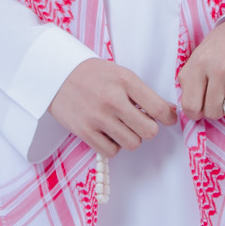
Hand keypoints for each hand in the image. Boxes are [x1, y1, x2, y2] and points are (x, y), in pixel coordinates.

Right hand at [48, 59, 175, 157]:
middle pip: (149, 131)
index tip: (167, 118)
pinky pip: (112, 151)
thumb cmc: (92, 74)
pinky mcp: (84, 131)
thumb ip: (143, 93)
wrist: (56, 74)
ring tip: (122, 126)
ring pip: (133, 143)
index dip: (169, 117)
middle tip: (140, 121)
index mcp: (125, 81)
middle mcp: (112, 100)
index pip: (159, 109)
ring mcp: (97, 117)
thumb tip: (169, 112)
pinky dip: (113, 146)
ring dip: (131, 137)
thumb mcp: (121, 74)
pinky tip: (108, 133)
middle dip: (148, 128)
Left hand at [177, 17, 224, 122]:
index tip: (201, 107)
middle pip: (213, 112)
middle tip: (222, 95)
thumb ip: (190, 82)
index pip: (190, 106)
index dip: (195, 112)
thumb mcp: (198, 57)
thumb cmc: (223, 46)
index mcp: (200, 63)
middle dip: (217, 109)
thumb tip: (191, 112)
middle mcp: (220, 68)